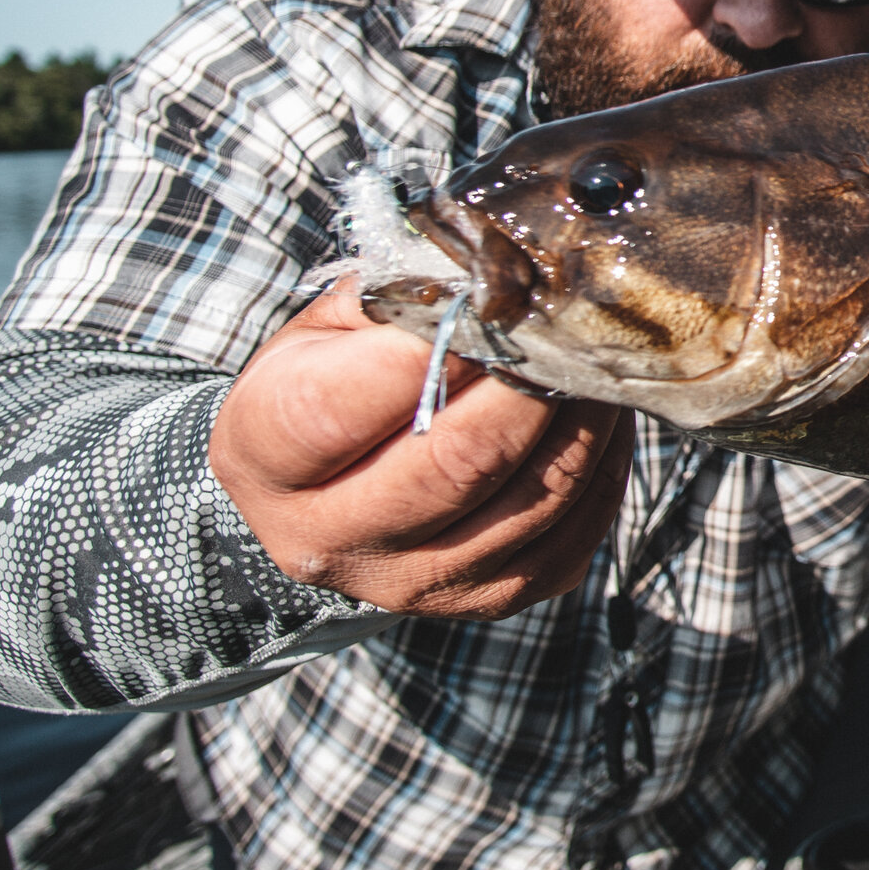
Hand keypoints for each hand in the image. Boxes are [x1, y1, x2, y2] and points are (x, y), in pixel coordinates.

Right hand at [210, 277, 633, 618]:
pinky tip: (597, 416)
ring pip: (532, 500)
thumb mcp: (326, 331)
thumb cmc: (328, 387)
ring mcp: (416, 582)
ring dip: (582, 419)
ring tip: (595, 359)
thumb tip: (487, 271)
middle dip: (527, 384)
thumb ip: (392, 298)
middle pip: (456, 463)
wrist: (327, 490)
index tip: (487, 300)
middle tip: (567, 325)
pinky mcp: (489, 598)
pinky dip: (602, 466)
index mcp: (267, 457)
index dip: (429, 351)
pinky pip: (572, 532)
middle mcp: (334, 539)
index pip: (343, 408)